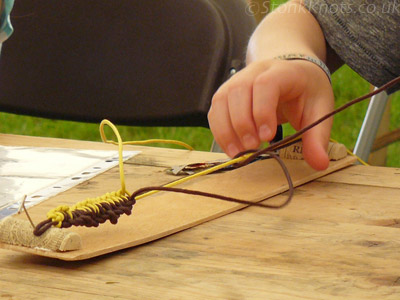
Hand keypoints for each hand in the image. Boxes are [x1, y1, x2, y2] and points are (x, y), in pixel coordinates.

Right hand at [207, 58, 333, 169]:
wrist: (291, 73)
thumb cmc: (306, 92)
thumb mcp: (320, 110)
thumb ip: (317, 136)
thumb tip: (319, 164)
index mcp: (282, 72)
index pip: (265, 85)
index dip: (262, 111)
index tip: (267, 137)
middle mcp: (255, 71)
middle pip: (239, 91)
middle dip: (242, 124)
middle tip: (252, 148)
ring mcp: (236, 81)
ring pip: (222, 100)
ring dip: (226, 130)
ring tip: (238, 152)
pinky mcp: (226, 94)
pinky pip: (215, 110)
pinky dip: (219, 131)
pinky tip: (230, 148)